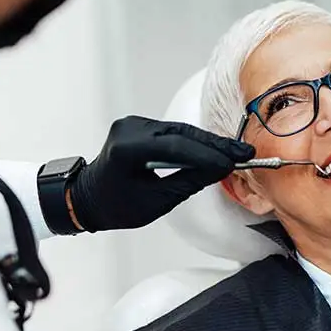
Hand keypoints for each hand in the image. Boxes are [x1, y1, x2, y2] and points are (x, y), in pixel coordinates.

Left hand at [70, 116, 254, 231]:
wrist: (86, 197)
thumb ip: (189, 182)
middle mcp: (130, 129)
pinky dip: (194, 142)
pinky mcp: (139, 125)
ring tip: (235, 152)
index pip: (176, 147)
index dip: (208, 155)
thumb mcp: (156, 202)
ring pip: (180, 130)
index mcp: (126, 149)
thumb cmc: (115, 206)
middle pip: (182, 134)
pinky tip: (214, 148)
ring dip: (208, 143)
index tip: (233, 163)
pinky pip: (173, 132)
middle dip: (215, 146)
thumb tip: (220, 169)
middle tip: (243, 153)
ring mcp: (134, 124)